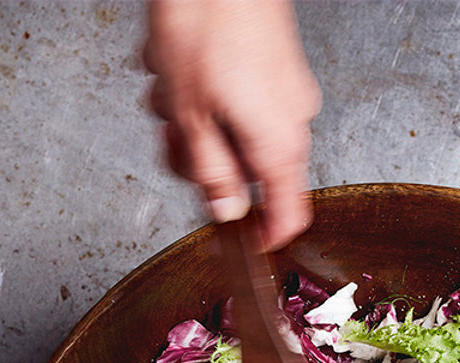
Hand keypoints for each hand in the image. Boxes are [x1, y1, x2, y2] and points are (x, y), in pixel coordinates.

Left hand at [143, 0, 320, 250]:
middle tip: (171, 142)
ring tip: (167, 88)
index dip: (262, 236)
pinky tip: (177, 66)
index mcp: (279, 144)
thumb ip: (209, 173)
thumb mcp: (191, 115)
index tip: (240, 243)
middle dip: (203, 160)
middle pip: (250, 170)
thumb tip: (224, 211)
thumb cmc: (206, 21)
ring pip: (235, 128)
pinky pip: (238, 96)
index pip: (287, 215)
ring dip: (194, 119)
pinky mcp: (272, 62)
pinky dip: (204, 90)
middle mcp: (292, 119)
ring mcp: (285, 88)